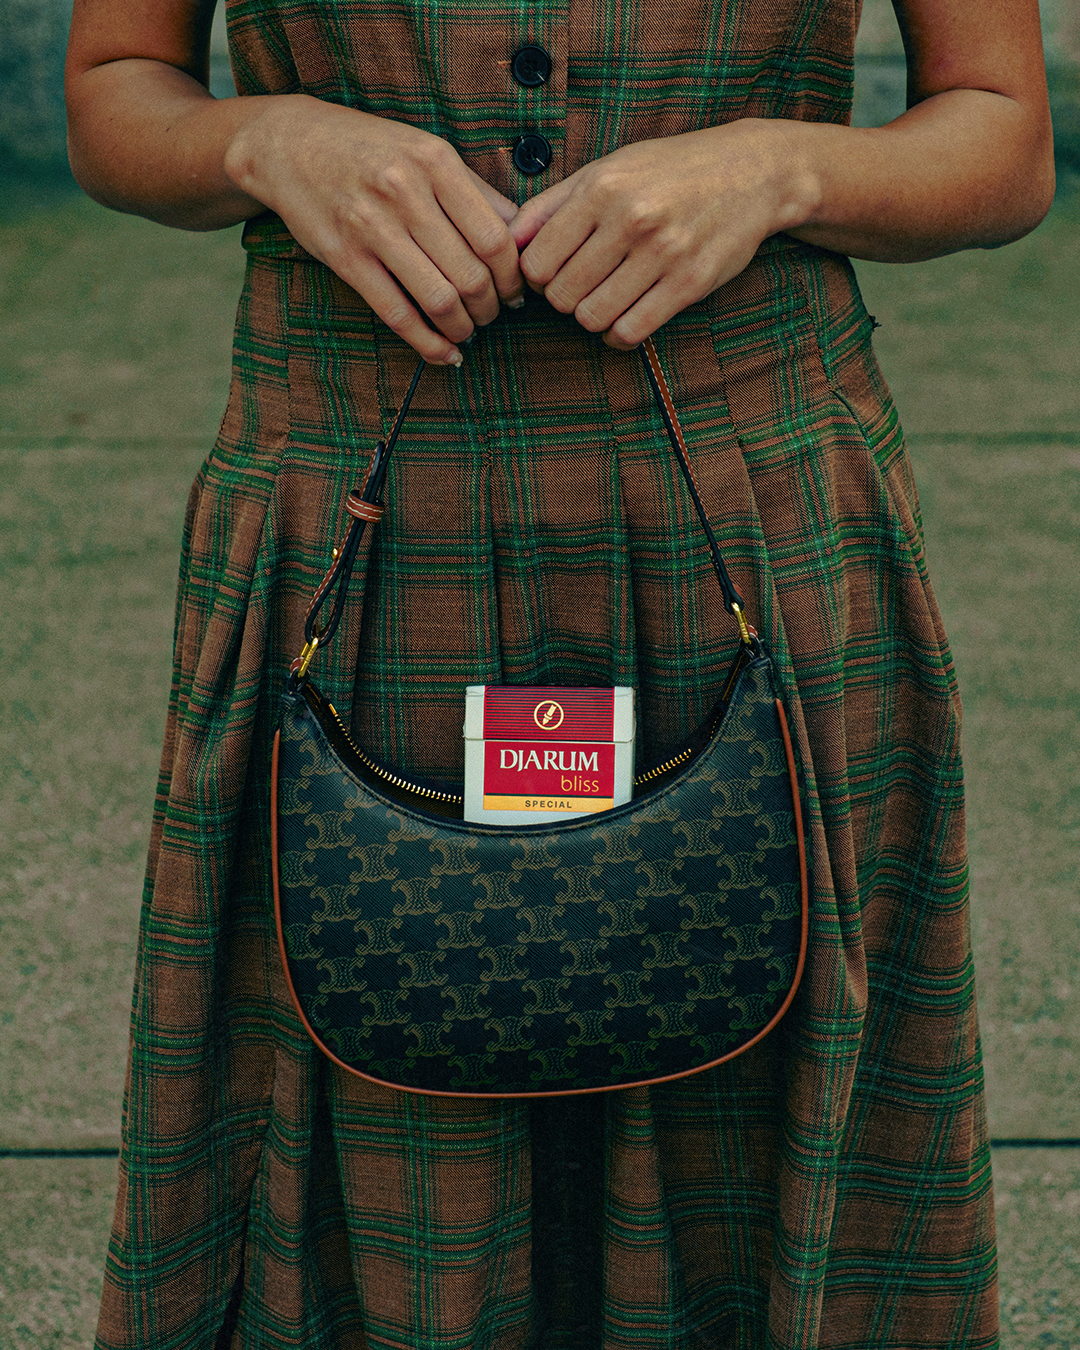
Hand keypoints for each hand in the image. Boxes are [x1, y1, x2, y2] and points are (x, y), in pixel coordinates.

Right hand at [225, 97, 524, 362]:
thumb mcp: (425, 150)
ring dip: (463, 328)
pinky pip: (398, 315)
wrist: (289, 144)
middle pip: (472, 274)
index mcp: (435, 162)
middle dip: (491, 308)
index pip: (495, 238)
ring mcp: (372, 227)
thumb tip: (523, 232)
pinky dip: (428, 344)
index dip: (513, 277)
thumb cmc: (368, 149)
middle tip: (493, 315)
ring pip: (440, 299)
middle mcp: (405, 192)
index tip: (515, 293)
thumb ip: (474, 191)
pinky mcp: (345, 258)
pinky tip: (445, 355)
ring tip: (468, 331)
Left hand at [509, 121, 815, 348]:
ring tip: (605, 298)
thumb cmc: (668, 171)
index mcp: (602, 187)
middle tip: (581, 286)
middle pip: (561, 295)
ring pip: (592, 318)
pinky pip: (630, 332)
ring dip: (592, 317)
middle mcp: (631, 218)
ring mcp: (663, 253)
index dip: (536, 277)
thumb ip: (553, 205)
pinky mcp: (689, 284)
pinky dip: (619, 334)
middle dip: (564, 299)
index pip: (536, 261)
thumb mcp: (608, 168)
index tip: (554, 271)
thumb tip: (506, 241)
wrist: (751, 171)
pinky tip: (625, 317)